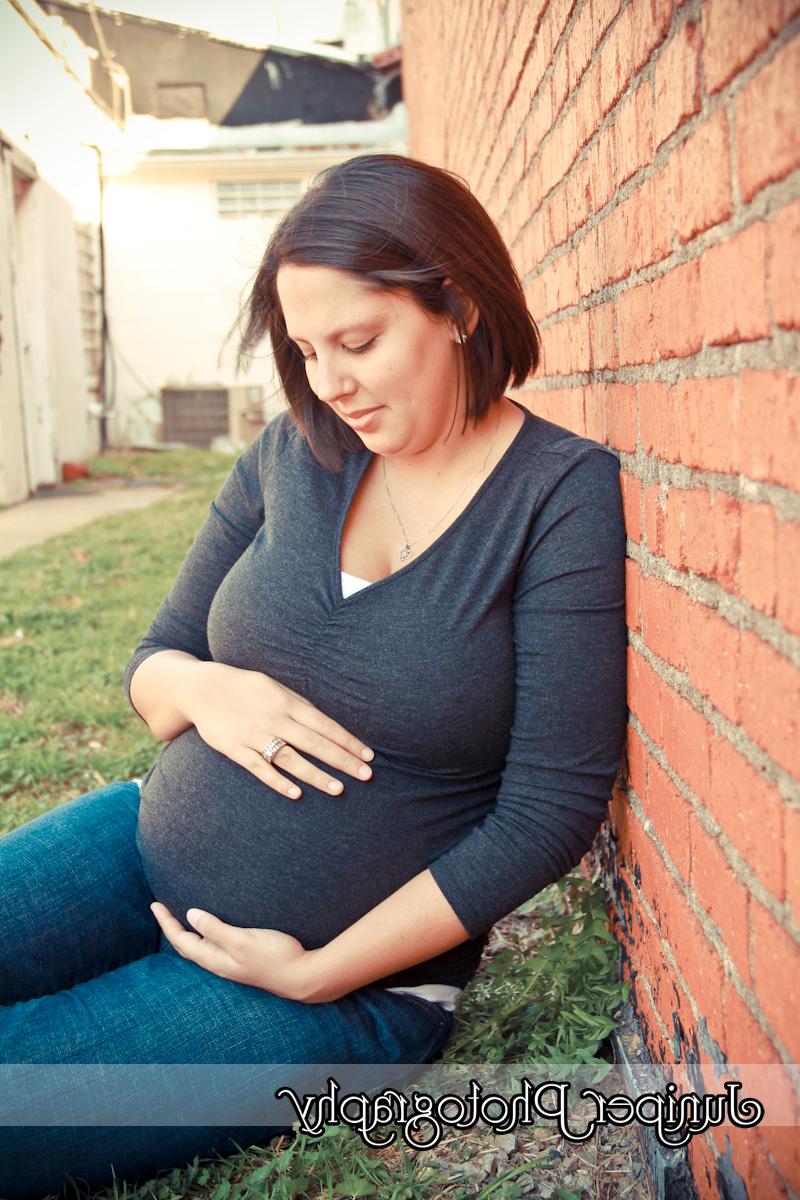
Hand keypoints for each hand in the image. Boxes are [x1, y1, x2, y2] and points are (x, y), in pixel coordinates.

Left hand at [150, 902, 320, 1000]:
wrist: (302, 977)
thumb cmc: (274, 957)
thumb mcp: (242, 941)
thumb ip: (216, 929)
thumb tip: (190, 915)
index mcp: (215, 959)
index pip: (181, 941)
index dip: (166, 923)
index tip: (154, 904)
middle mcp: (219, 963)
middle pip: (185, 946)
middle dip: (171, 927)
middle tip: (160, 908)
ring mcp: (230, 963)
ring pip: (198, 948)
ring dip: (185, 933)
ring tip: (178, 918)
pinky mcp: (242, 960)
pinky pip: (212, 947)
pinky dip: (203, 935)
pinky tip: (209, 930)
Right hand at [181, 661, 373, 800]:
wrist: (202, 689)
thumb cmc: (246, 689)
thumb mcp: (275, 688)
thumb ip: (299, 706)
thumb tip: (327, 725)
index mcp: (288, 702)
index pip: (326, 725)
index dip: (348, 741)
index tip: (368, 756)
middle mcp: (275, 718)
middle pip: (315, 742)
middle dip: (342, 760)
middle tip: (366, 775)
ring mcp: (254, 735)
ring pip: (291, 758)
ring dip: (316, 774)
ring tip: (339, 789)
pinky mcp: (235, 749)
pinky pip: (260, 768)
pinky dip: (278, 781)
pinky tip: (296, 794)